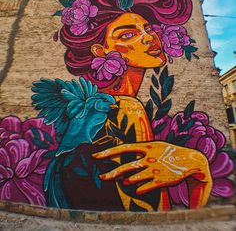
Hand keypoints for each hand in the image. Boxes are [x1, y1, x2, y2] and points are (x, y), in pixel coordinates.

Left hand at [93, 141, 211, 205]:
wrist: (190, 160)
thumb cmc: (170, 152)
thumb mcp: (155, 147)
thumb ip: (140, 156)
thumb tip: (125, 173)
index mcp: (147, 146)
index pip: (123, 148)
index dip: (109, 152)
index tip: (96, 155)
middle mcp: (148, 157)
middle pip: (126, 167)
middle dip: (112, 173)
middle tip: (101, 178)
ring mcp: (154, 169)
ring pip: (134, 178)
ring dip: (128, 181)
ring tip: (127, 181)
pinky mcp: (160, 180)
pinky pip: (144, 188)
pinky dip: (139, 189)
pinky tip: (138, 189)